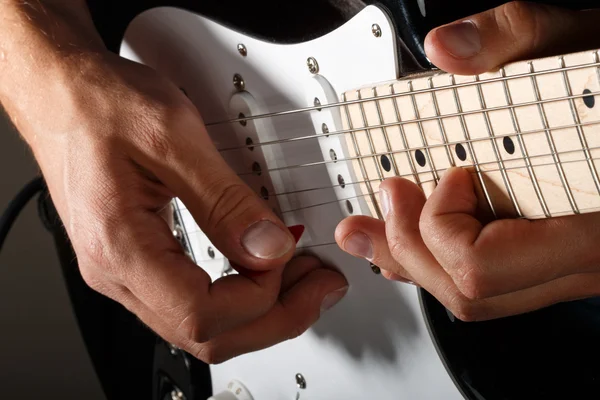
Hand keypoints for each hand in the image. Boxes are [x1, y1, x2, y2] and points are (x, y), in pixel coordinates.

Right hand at [14, 50, 347, 361]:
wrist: (63, 92)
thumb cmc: (100, 104)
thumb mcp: (173, 137)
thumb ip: (226, 199)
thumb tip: (270, 246)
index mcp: (120, 247)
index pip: (200, 313)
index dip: (259, 296)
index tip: (289, 256)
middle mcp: (117, 272)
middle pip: (205, 335)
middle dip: (274, 319)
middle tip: (319, 291)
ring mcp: (125, 271)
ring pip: (201, 326)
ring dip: (260, 310)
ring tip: (301, 282)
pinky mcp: (138, 260)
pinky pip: (193, 299)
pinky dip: (238, 294)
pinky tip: (263, 272)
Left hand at [335, 1, 599, 320]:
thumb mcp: (577, 43)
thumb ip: (513, 35)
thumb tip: (447, 47)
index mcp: (588, 225)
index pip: (480, 264)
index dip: (440, 222)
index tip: (449, 174)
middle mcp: (581, 261)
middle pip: (469, 291)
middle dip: (407, 244)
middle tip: (386, 196)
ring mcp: (569, 269)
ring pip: (478, 297)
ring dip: (414, 260)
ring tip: (374, 229)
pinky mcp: (555, 261)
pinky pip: (492, 285)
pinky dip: (440, 264)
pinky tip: (412, 246)